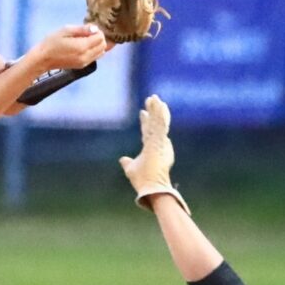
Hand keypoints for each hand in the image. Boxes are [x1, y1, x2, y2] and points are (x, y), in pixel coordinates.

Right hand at [28, 24, 106, 72]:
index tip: (87, 28)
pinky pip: (95, 57)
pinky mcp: (82, 66)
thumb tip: (95, 28)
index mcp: (82, 47)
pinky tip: (83, 46)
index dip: (96, 30)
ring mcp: (84, 63)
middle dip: (98, 37)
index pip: (100, 38)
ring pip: (101, 52)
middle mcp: (85, 56)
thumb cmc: (51, 42)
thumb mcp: (65, 30)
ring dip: (97, 45)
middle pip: (103, 46)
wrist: (43, 59)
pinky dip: (93, 51)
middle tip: (87, 33)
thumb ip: (82, 29)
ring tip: (85, 40)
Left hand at [119, 95, 188, 213]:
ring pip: (159, 122)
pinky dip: (162, 115)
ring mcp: (160, 142)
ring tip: (155, 97)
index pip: (147, 132)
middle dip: (152, 111)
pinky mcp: (161, 142)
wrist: (150, 187)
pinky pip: (162, 125)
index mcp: (150, 149)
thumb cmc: (142, 181)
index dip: (145, 121)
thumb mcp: (131, 169)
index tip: (142, 112)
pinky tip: (161, 105)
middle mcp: (156, 144)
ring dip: (157, 109)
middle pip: (154, 123)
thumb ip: (128, 163)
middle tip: (150, 98)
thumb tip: (122, 159)